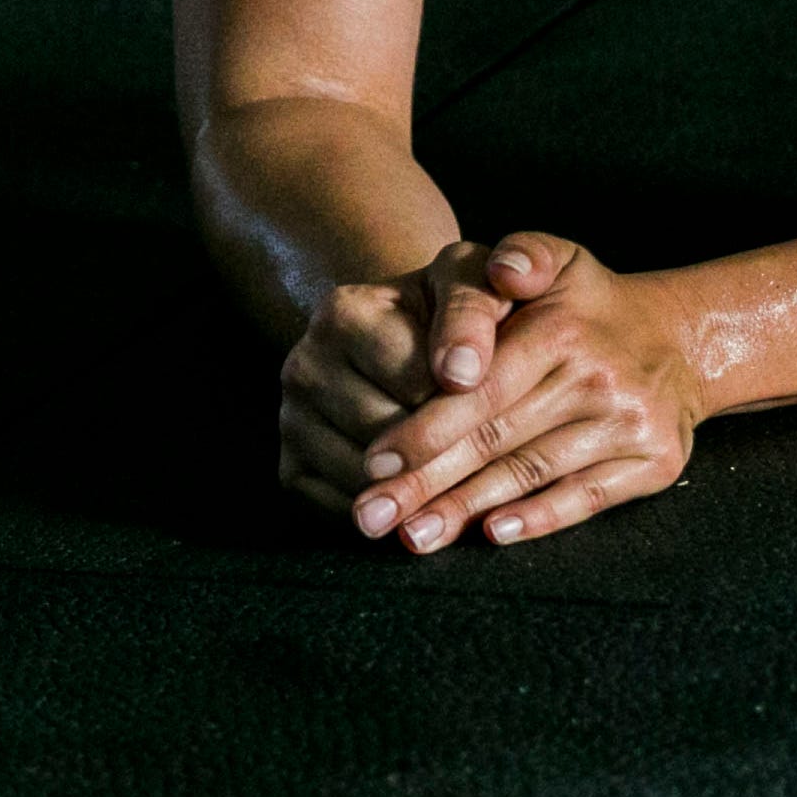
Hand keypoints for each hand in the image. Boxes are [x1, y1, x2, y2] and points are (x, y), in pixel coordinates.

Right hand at [273, 241, 523, 517]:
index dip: (470, 403)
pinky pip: (344, 512)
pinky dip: (390, 515)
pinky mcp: (291, 469)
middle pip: (389, 438)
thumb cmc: (450, 313)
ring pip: (367, 482)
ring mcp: (290, 421)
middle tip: (493, 452)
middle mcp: (302, 366)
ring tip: (466, 477)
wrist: (402, 338)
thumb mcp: (471, 281)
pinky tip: (426, 494)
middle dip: (447, 450)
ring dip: (421, 490)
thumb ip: (479, 300)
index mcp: (341, 313)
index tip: (505, 405)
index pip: (417, 386)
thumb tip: (460, 376)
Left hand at [348, 234, 702, 550]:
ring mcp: (629, 425)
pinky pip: (586, 497)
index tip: (373, 463)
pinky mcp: (653, 462)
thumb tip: (504, 272)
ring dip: (466, 511)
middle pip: (496, 440)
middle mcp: (598, 380)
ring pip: (531, 474)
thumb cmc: (589, 306)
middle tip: (370, 517)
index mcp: (561, 332)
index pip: (482, 390)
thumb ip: (522, 253)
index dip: (424, 429)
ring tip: (412, 539)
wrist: (681, 341)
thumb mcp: (558, 258)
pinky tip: (492, 535)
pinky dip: (539, 519)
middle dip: (426, 483)